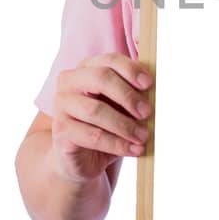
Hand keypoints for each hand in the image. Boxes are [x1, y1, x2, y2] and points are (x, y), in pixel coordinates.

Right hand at [49, 52, 152, 184]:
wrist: (81, 158)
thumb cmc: (105, 126)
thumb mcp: (121, 107)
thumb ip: (134, 95)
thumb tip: (157, 91)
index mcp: (85, 69)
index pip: (109, 60)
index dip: (130, 70)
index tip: (149, 84)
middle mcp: (68, 84)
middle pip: (100, 78)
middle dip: (128, 95)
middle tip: (148, 112)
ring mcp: (61, 107)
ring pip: (96, 110)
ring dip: (125, 125)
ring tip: (144, 136)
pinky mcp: (61, 132)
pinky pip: (93, 136)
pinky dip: (118, 144)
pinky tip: (134, 149)